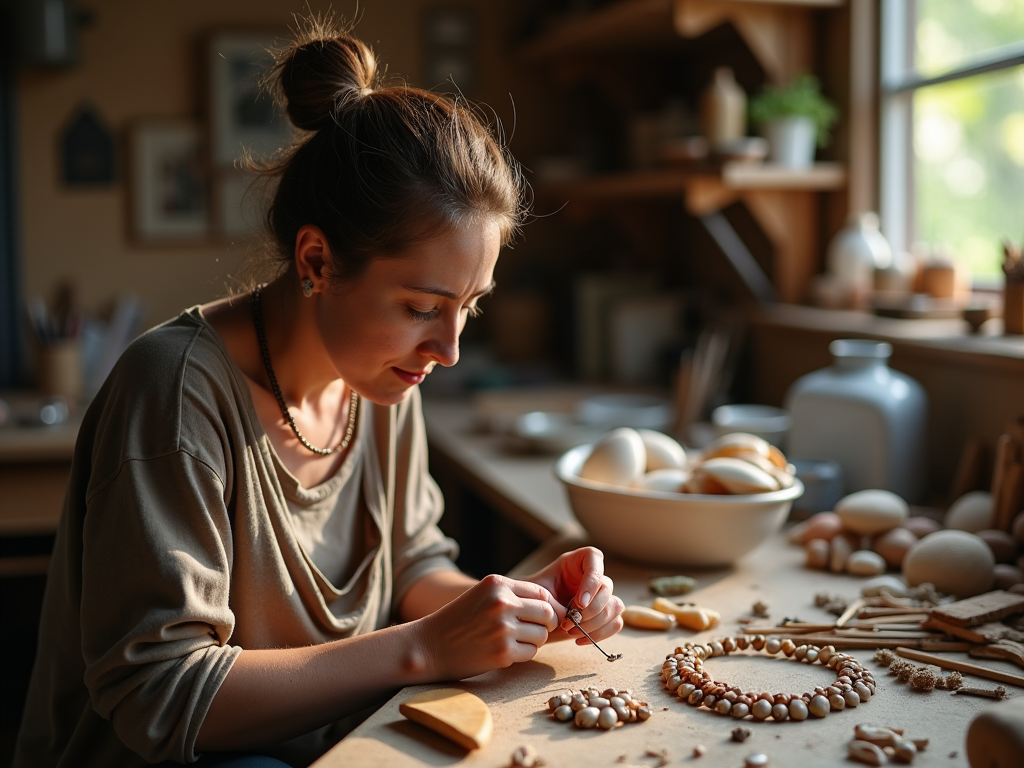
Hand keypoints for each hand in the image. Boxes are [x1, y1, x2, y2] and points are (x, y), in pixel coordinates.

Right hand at [419, 574, 560, 679]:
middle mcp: (502, 603)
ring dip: (534, 640)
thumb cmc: (459, 621)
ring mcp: (503, 628)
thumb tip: (554, 607)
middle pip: (547, 613)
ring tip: (514, 640)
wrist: (429, 646)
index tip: (544, 616)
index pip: (541, 592)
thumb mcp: (482, 595)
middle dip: (546, 624)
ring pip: (542, 635)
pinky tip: (505, 652)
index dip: (548, 606)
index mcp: (497, 584)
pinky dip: (523, 654)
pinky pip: (531, 652)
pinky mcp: (503, 652)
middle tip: (534, 631)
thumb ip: (513, 595)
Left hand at [522, 547, 623, 645]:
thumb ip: (552, 597)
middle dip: (589, 610)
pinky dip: (600, 634)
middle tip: (568, 623)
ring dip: (595, 623)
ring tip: (572, 632)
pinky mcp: (604, 614)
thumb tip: (572, 611)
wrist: (532, 616)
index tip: (579, 603)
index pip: (594, 558)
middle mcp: (592, 576)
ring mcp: (601, 596)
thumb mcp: (536, 592)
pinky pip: (616, 623)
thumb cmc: (533, 599)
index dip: (591, 581)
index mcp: (576, 562)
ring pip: (615, 606)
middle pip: (607, 587)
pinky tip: (580, 640)